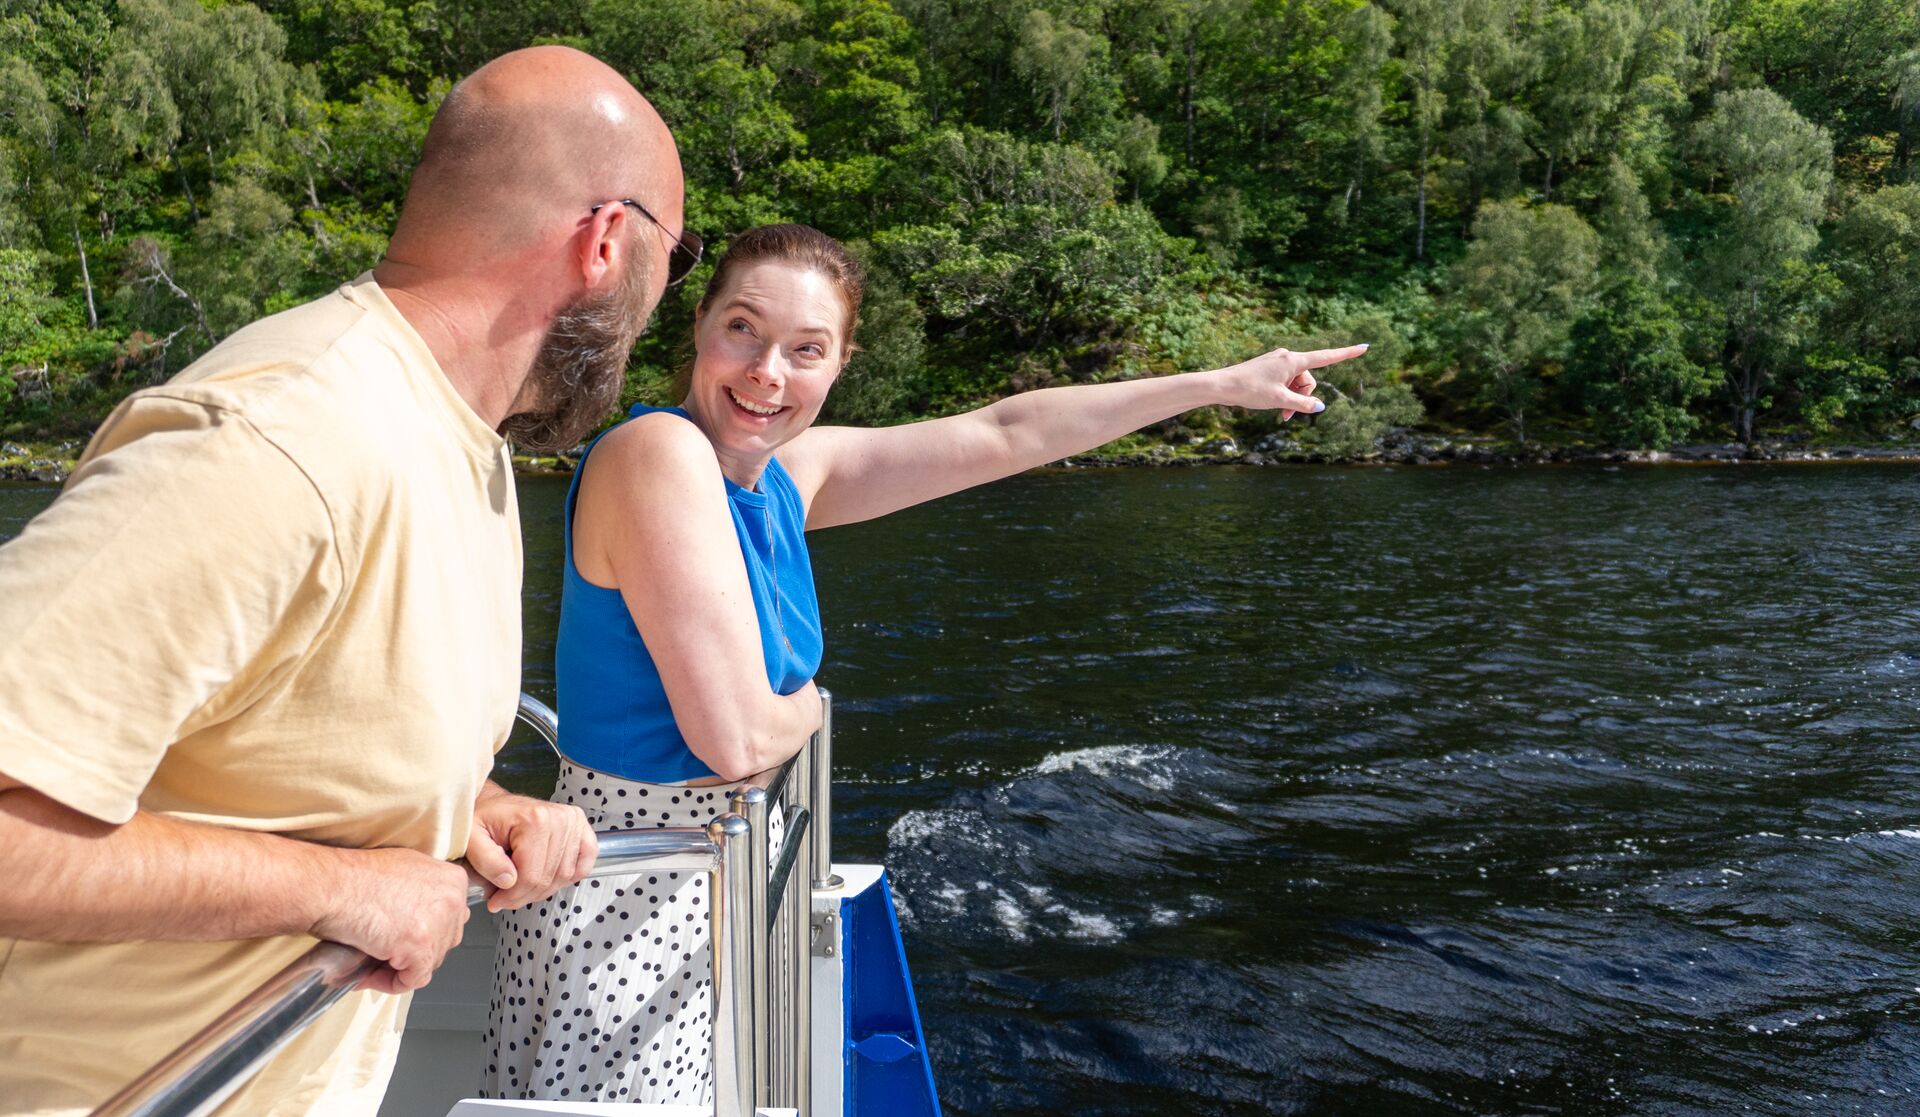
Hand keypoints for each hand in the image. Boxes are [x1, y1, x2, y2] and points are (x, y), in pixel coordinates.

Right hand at [313, 846, 470, 994]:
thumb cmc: (354, 878)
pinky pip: (412, 980)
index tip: (400, 940)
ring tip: (372, 963)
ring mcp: (439, 923)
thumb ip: (425, 893)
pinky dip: (391, 984)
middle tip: (384, 955)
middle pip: (443, 943)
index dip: (423, 935)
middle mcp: (452, 899)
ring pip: (429, 963)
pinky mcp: (420, 947)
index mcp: (452, 879)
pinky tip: (369, 975)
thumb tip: (424, 918)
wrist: (328, 885)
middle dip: (413, 953)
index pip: (450, 921)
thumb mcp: (405, 871)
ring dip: (400, 968)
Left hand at [465, 784, 596, 913]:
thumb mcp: (471, 839)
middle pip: (548, 879)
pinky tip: (549, 878)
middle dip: (524, 896)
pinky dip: (569, 877)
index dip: (512, 896)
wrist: (494, 804)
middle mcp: (558, 819)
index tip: (496, 901)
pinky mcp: (580, 827)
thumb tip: (509, 882)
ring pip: (564, 876)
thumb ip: (486, 861)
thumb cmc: (483, 818)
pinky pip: (584, 863)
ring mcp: (572, 822)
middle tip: (505, 898)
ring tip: (521, 886)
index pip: (531, 876)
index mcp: (534, 819)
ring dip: (543, 889)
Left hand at [1211, 344, 1368, 419]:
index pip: (1327, 357)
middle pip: (1309, 379)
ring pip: (1297, 383)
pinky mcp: (1270, 368)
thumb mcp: (1280, 400)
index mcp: (1293, 360)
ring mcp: (1278, 362)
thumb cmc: (1250, 390)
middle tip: (1286, 415)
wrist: (1222, 385)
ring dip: (1292, 399)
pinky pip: (1286, 382)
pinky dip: (1284, 394)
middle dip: (1303, 397)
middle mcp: (1288, 357)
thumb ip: (1302, 404)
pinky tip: (1273, 404)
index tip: (1364, 347)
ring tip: (1279, 413)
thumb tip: (1320, 406)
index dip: (1347, 354)